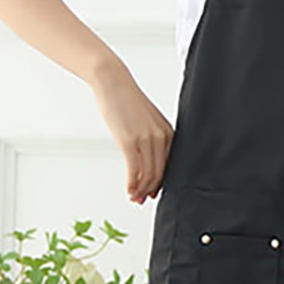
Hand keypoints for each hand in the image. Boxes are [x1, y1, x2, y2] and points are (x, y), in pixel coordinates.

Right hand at [91, 61, 173, 204]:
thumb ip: (152, 137)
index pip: (169, 165)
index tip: (153, 192)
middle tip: (142, 200)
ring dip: (140, 190)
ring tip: (134, 197)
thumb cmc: (128, 101)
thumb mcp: (147, 120)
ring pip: (148, 174)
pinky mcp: (129, 140)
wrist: (114, 84)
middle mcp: (160, 136)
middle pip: (159, 173)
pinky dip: (132, 184)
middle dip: (151, 190)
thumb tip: (147, 160)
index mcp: (168, 132)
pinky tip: (128, 190)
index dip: (161, 182)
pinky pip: (134, 169)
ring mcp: (145, 139)